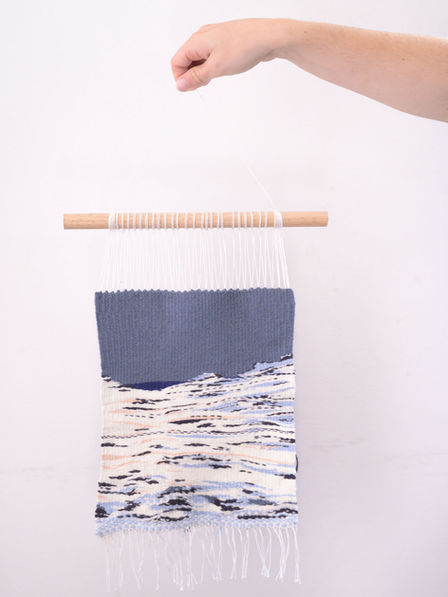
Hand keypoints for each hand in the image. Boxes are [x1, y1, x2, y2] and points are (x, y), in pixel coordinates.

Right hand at [171, 18, 291, 91]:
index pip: (176, 61)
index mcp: (197, 40)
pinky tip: (223, 70)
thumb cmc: (244, 47)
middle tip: (206, 84)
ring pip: (199, 58)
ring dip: (202, 71)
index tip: (192, 89)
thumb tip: (179, 85)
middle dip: (191, 75)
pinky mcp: (225, 41)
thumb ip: (196, 77)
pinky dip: (212, 66)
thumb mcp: (217, 67)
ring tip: (216, 77)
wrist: (269, 37)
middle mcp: (203, 36)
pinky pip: (211, 55)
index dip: (181, 78)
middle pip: (186, 59)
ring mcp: (215, 38)